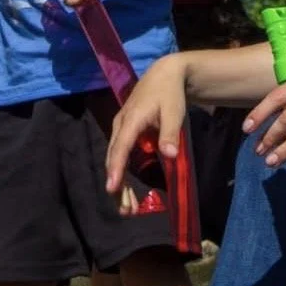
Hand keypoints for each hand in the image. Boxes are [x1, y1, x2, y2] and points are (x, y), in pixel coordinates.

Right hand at [104, 54, 188, 209]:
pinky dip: (122, 172)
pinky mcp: (125, 131)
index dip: (116, 169)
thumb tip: (170, 156)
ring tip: (127, 207)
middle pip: (114, 158)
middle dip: (117, 185)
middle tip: (126, 210)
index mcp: (131, 120)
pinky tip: (128, 189)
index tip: (112, 189)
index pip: (121, 148)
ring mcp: (121, 128)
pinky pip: (120, 154)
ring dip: (119, 182)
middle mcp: (121, 125)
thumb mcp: (174, 112)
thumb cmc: (170, 94)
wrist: (165, 74)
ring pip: (115, 158)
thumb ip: (170, 134)